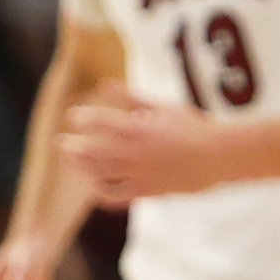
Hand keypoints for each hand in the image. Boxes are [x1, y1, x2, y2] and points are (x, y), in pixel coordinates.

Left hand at [59, 81, 224, 206]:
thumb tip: (104, 84)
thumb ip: (130, 98)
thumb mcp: (161, 106)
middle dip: (70, 146)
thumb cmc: (191, 126)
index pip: (96, 121)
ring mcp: (138, 173)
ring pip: (97, 173)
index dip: (80, 118)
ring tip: (71, 160)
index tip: (73, 117)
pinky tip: (94, 185)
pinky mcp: (146, 191)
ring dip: (79, 166)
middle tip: (60, 142)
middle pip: (89, 151)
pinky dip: (100, 191)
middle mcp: (133, 152)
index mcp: (137, 128)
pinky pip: (115, 195)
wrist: (219, 155)